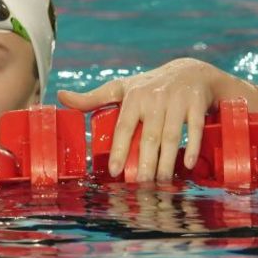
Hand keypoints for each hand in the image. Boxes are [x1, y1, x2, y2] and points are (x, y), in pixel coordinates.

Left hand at [58, 58, 217, 181]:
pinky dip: (193, 147)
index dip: (119, 149)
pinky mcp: (197, 103)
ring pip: (171, 136)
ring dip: (166, 161)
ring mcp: (177, 101)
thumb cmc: (150, 85)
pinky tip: (187, 165)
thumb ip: (92, 98)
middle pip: (149, 136)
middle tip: (141, 186)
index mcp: (134, 97)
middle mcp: (155, 98)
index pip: (124, 127)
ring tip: (160, 182)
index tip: (114, 171)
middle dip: (145, 163)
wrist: (191, 71)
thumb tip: (61, 96)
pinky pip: (195, 128)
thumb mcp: (122, 88)